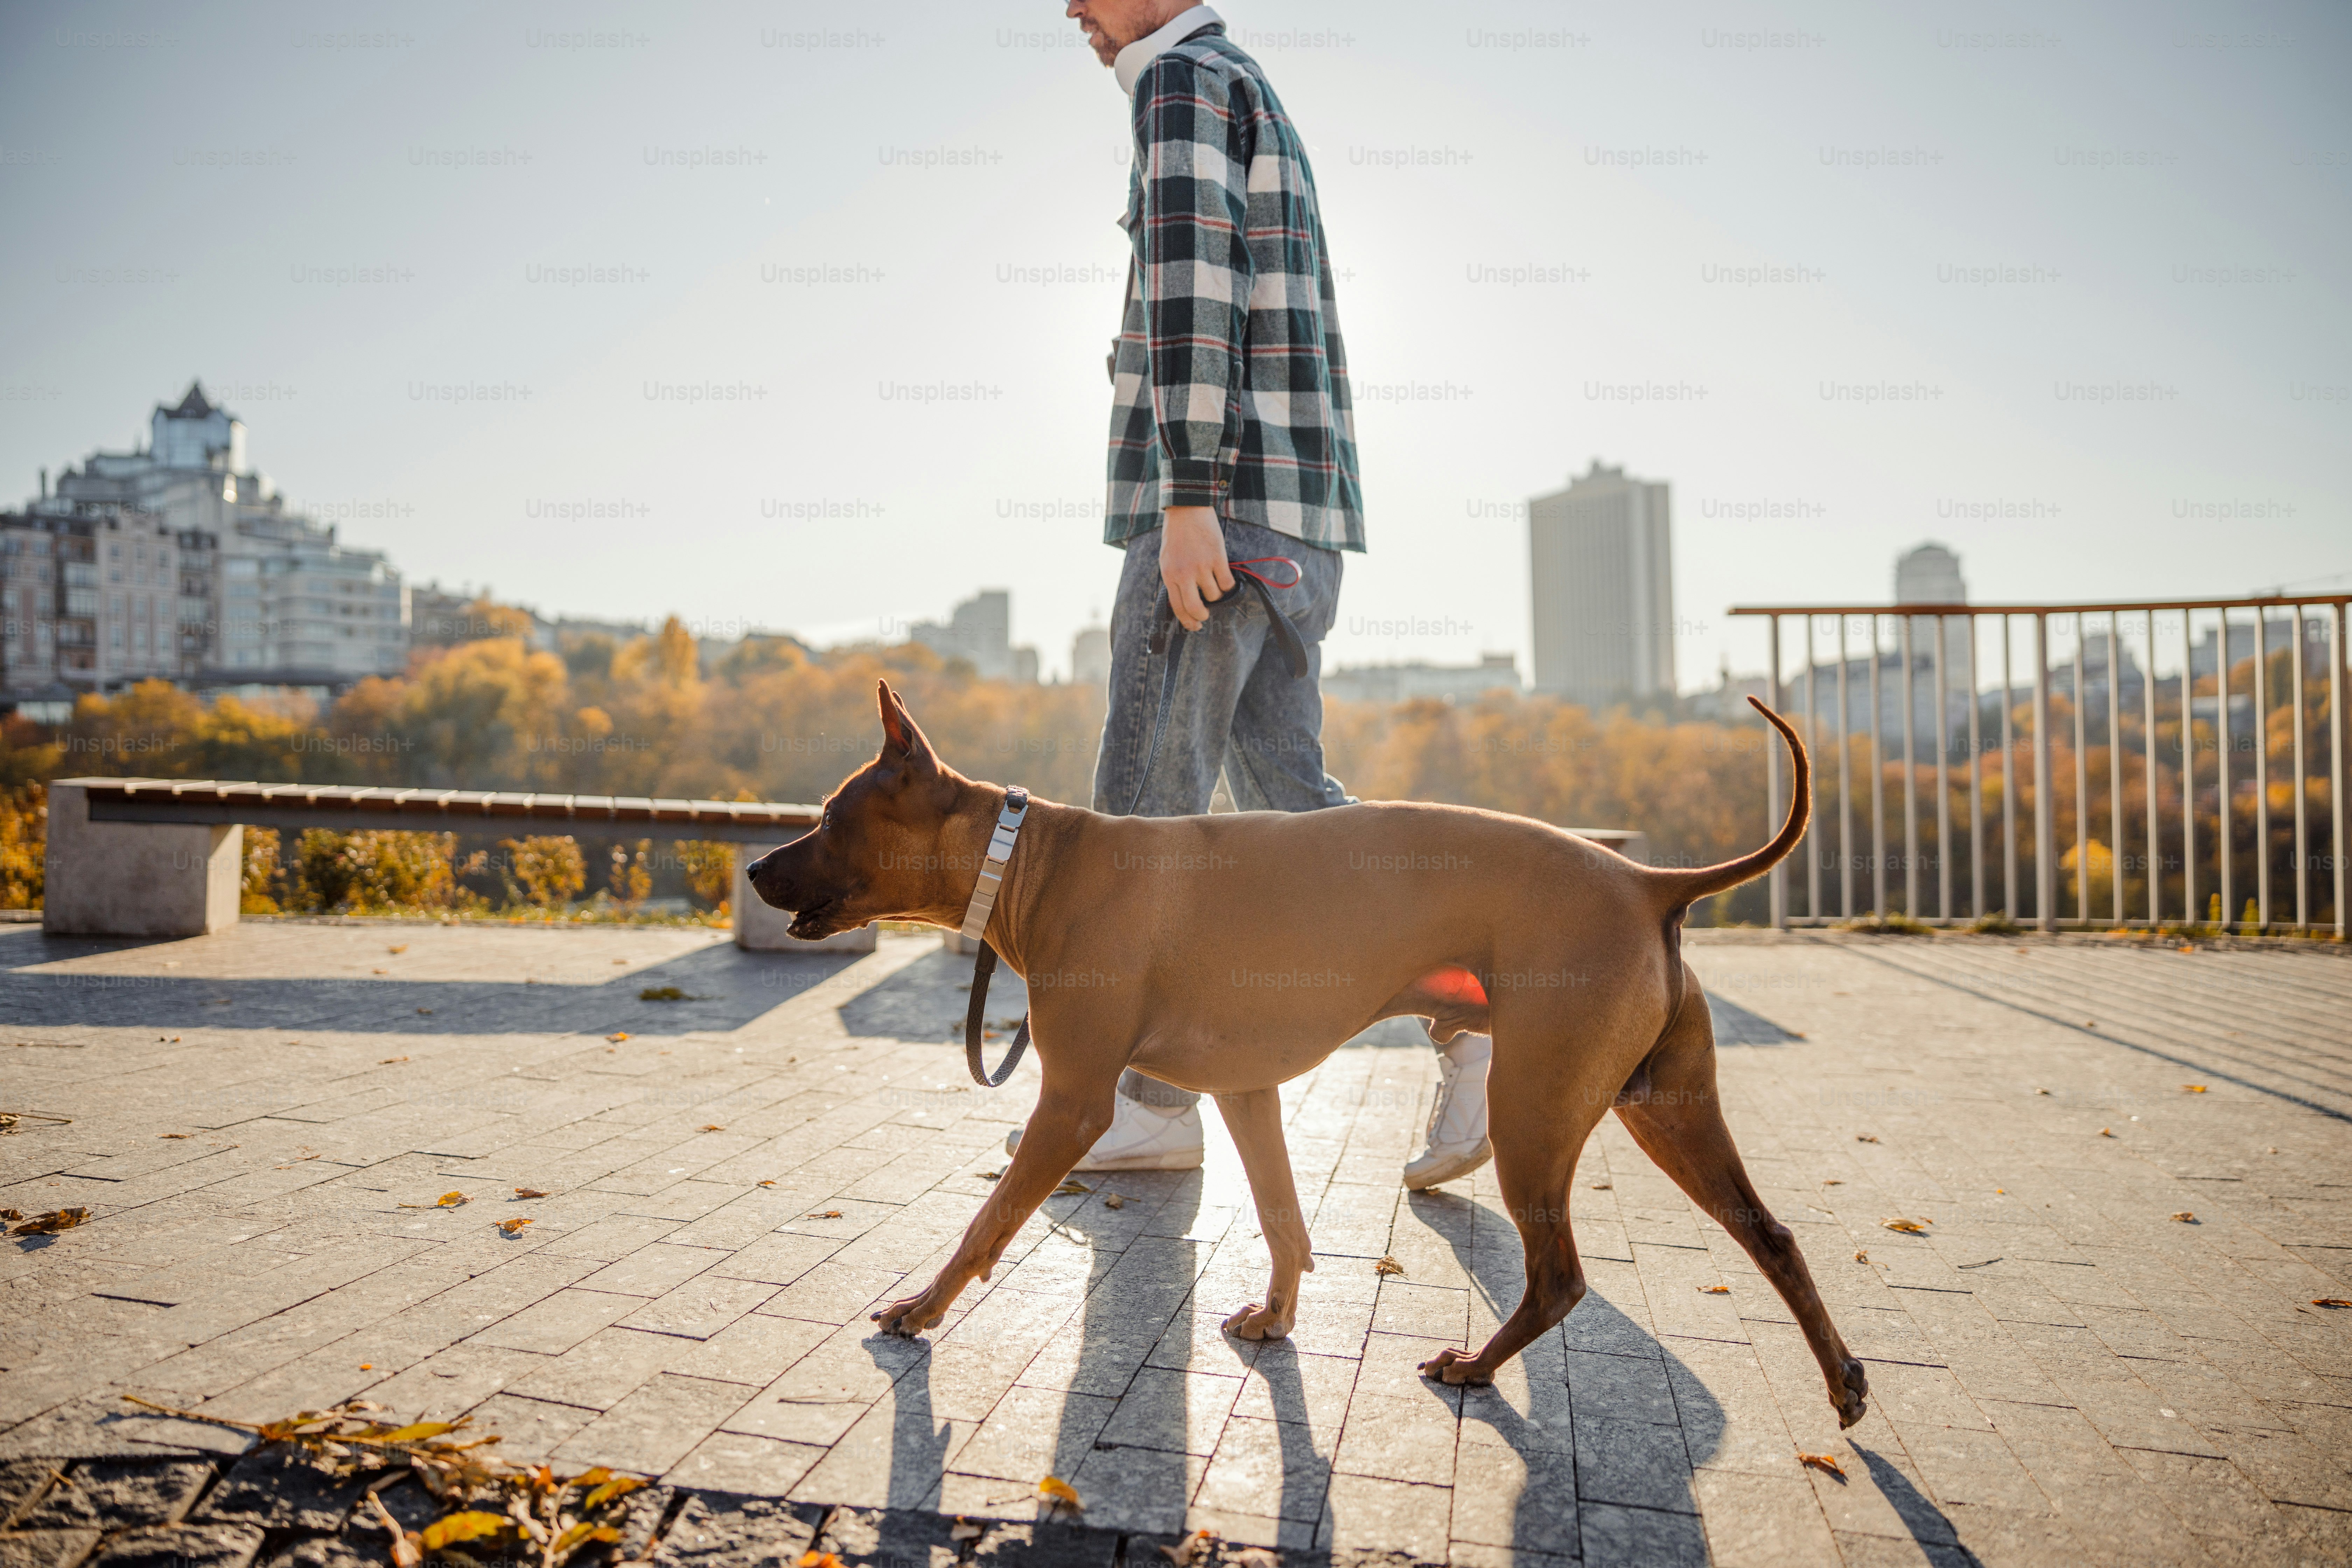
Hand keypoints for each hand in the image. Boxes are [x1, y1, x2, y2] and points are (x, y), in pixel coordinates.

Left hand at [1160, 506, 1232, 631]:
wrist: (1187, 510)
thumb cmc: (1177, 536)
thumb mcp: (1167, 560)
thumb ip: (1174, 581)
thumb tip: (1184, 603)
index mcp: (1169, 575)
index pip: (1178, 608)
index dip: (1188, 621)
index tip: (1195, 626)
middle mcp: (1184, 574)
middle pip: (1196, 608)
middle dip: (1202, 615)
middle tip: (1206, 614)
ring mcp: (1202, 567)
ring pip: (1214, 595)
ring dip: (1216, 594)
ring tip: (1213, 583)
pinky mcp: (1218, 559)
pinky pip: (1227, 583)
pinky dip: (1228, 584)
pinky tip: (1223, 576)